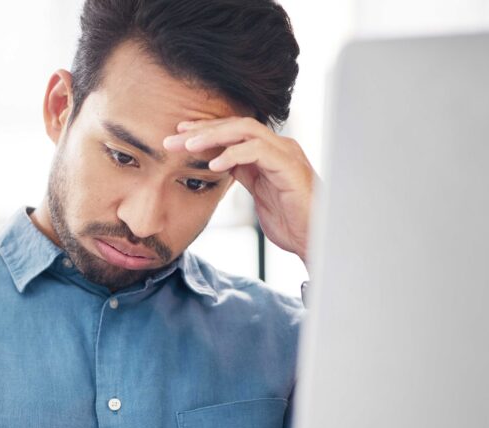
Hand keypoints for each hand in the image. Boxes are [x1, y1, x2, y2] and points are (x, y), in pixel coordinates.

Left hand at [163, 116, 316, 263]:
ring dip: (213, 135)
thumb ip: (244, 175)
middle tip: (172, 139)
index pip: (232, 132)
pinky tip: (214, 164)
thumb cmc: (291, 221)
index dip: (204, 132)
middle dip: (202, 130)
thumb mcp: (259, 194)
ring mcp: (286, 154)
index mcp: (269, 152)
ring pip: (245, 130)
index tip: (177, 137)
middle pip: (235, 125)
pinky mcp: (290, 167)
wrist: (315, 241)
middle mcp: (278, 147)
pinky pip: (258, 151)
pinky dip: (234, 154)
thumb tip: (220, 163)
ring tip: (188, 146)